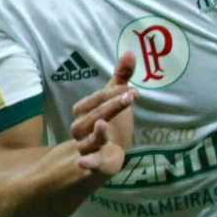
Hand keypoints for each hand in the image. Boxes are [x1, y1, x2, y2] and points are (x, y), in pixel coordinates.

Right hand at [71, 53, 137, 176]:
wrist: (106, 155)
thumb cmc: (111, 124)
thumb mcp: (116, 100)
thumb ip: (121, 78)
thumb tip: (130, 52)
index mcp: (84, 110)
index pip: (98, 98)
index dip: (115, 93)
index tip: (135, 90)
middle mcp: (81, 126)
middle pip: (94, 115)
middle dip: (112, 106)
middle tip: (131, 96)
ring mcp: (87, 144)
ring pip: (89, 137)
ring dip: (97, 131)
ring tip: (105, 122)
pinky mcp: (95, 162)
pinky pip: (88, 162)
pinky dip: (87, 163)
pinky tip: (83, 163)